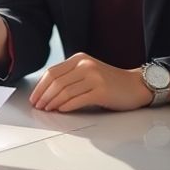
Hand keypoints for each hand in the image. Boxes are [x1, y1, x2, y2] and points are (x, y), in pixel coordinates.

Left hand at [28, 52, 151, 111]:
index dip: (40, 86)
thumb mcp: (88, 71)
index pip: (52, 72)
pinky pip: (78, 100)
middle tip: (38, 106)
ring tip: (47, 110)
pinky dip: (67, 106)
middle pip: (56, 82)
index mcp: (79, 59)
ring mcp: (94, 77)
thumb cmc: (110, 82)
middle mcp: (85, 65)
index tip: (34, 97)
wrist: (136, 85)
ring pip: (65, 91)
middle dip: (43, 96)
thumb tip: (47, 91)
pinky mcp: (101, 91)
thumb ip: (71, 76)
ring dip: (53, 103)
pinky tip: (61, 110)